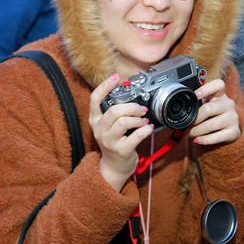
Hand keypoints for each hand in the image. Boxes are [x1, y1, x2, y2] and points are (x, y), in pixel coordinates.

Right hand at [89, 73, 153, 190]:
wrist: (114, 167)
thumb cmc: (115, 142)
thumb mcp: (109, 126)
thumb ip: (116, 112)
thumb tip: (131, 96)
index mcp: (95, 120)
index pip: (94, 99)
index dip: (105, 85)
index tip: (116, 76)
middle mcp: (99, 130)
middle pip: (114, 111)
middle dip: (131, 107)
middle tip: (141, 109)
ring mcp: (109, 141)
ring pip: (124, 122)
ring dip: (138, 119)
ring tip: (144, 120)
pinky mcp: (121, 150)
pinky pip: (136, 136)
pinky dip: (145, 130)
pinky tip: (149, 128)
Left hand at [189, 78, 240, 145]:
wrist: (226, 130)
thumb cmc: (212, 115)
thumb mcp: (206, 105)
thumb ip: (197, 102)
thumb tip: (180, 105)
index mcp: (220, 94)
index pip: (218, 85)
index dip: (206, 89)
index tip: (195, 95)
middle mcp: (228, 104)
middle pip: (209, 108)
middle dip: (195, 118)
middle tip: (188, 124)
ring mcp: (233, 118)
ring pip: (211, 125)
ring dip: (197, 131)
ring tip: (191, 134)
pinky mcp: (234, 131)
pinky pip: (217, 137)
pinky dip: (204, 140)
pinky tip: (197, 140)